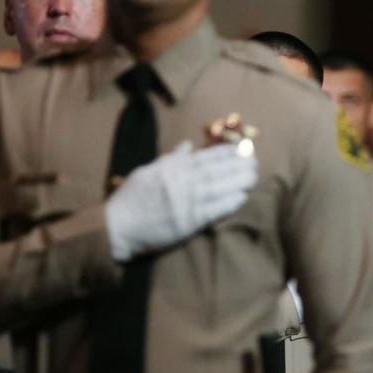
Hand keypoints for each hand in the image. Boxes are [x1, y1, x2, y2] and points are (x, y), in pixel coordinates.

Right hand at [104, 141, 257, 261]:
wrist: (117, 226)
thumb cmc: (130, 199)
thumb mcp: (147, 172)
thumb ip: (170, 159)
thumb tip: (188, 145)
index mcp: (171, 169)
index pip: (204, 157)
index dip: (225, 152)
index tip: (241, 148)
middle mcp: (180, 182)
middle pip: (215, 171)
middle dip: (237, 165)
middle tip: (255, 161)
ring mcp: (185, 202)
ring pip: (217, 188)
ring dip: (238, 181)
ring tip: (254, 176)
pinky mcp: (188, 222)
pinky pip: (213, 211)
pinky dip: (228, 203)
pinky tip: (242, 197)